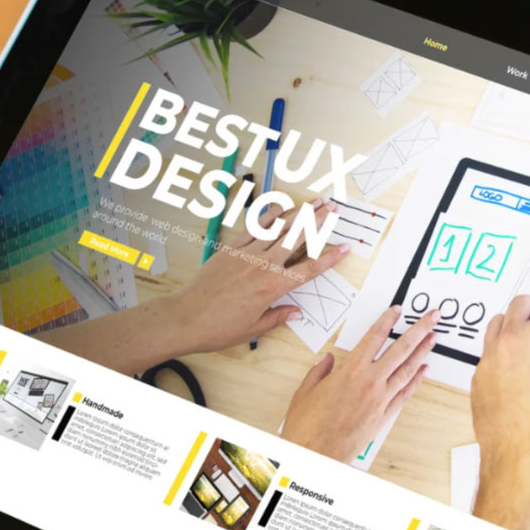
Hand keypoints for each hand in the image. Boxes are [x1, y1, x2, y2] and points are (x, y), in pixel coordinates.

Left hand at [159, 198, 351, 353]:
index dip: (330, 258)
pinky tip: (280, 207)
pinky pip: (255, 228)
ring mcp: (247, 253)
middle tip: (333, 208)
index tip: (345, 247)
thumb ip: (277, 316)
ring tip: (314, 202)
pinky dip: (269, 216)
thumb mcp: (253, 328)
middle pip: (298, 238)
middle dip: (318, 221)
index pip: (309, 269)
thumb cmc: (217, 327)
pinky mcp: (231, 248)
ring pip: (279, 228)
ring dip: (299, 213)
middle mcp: (263, 265)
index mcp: (273, 287)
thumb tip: (295, 312)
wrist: (185, 317)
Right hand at [280, 306, 437, 459]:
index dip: (387, 321)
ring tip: (434, 338)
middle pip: (401, 349)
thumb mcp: (306, 391)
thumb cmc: (307, 425)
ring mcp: (381, 399)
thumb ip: (319, 371)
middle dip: (419, 330)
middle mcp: (370, 382)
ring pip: (407, 369)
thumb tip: (327, 359)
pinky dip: (416, 380)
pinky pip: (405, 393)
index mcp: (350, 371)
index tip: (397, 310)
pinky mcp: (384, 415)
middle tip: (433, 317)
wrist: (316, 454)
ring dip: (423, 352)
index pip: (374, 338)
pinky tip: (424, 369)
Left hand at [469, 295, 529, 529]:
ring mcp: (491, 355)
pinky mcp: (477, 373)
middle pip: (519, 303)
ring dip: (511, 326)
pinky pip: (487, 351)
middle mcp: (512, 339)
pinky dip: (498, 353)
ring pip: (497, 322)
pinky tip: (510, 371)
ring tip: (522, 343)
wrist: (522, 451)